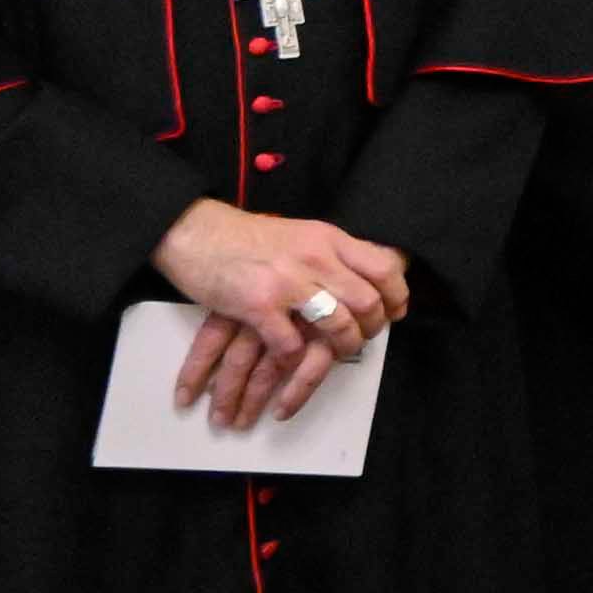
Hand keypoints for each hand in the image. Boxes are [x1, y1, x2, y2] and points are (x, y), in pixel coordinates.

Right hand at [155, 204, 408, 421]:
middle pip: (366, 302)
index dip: (397, 296)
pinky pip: (291, 344)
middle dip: (371, 328)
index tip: (395, 312)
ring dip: (341, 346)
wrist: (195, 232)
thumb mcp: (302, 234)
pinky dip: (295, 359)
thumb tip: (364, 279)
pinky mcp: (258, 305)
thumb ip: (332, 254)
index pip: (383, 268)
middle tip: (362, 338)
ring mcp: (288, 282)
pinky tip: (291, 360)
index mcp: (329, 238)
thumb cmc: (247, 237)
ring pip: (337, 324)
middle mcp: (315, 257)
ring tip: (336, 355)